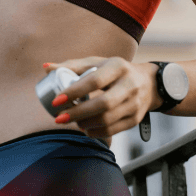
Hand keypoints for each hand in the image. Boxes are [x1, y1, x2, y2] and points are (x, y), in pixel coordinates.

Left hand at [42, 56, 161, 139]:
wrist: (149, 83)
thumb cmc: (116, 71)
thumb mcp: (98, 62)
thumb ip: (72, 66)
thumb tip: (46, 68)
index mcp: (118, 67)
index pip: (95, 80)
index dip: (74, 91)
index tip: (56, 100)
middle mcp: (130, 84)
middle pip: (103, 103)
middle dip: (78, 113)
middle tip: (59, 118)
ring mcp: (135, 103)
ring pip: (108, 119)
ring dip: (85, 123)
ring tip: (72, 121)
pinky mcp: (135, 118)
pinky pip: (113, 130)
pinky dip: (95, 132)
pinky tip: (85, 128)